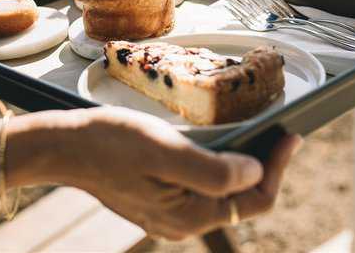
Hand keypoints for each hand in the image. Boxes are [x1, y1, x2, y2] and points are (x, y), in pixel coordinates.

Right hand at [56, 107, 301, 239]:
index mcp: (190, 216)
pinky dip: (215, 166)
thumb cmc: (111, 142)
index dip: (278, 167)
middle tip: (276, 130)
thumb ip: (214, 171)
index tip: (291, 134)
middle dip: (263, 167)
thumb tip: (254, 172)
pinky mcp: (155, 200)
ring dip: (239, 165)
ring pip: (220, 193)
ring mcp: (167, 214)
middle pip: (240, 200)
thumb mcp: (166, 150)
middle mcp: (182, 223)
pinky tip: (214, 142)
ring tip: (252, 133)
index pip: (255, 200)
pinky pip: (198, 188)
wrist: (64, 146)